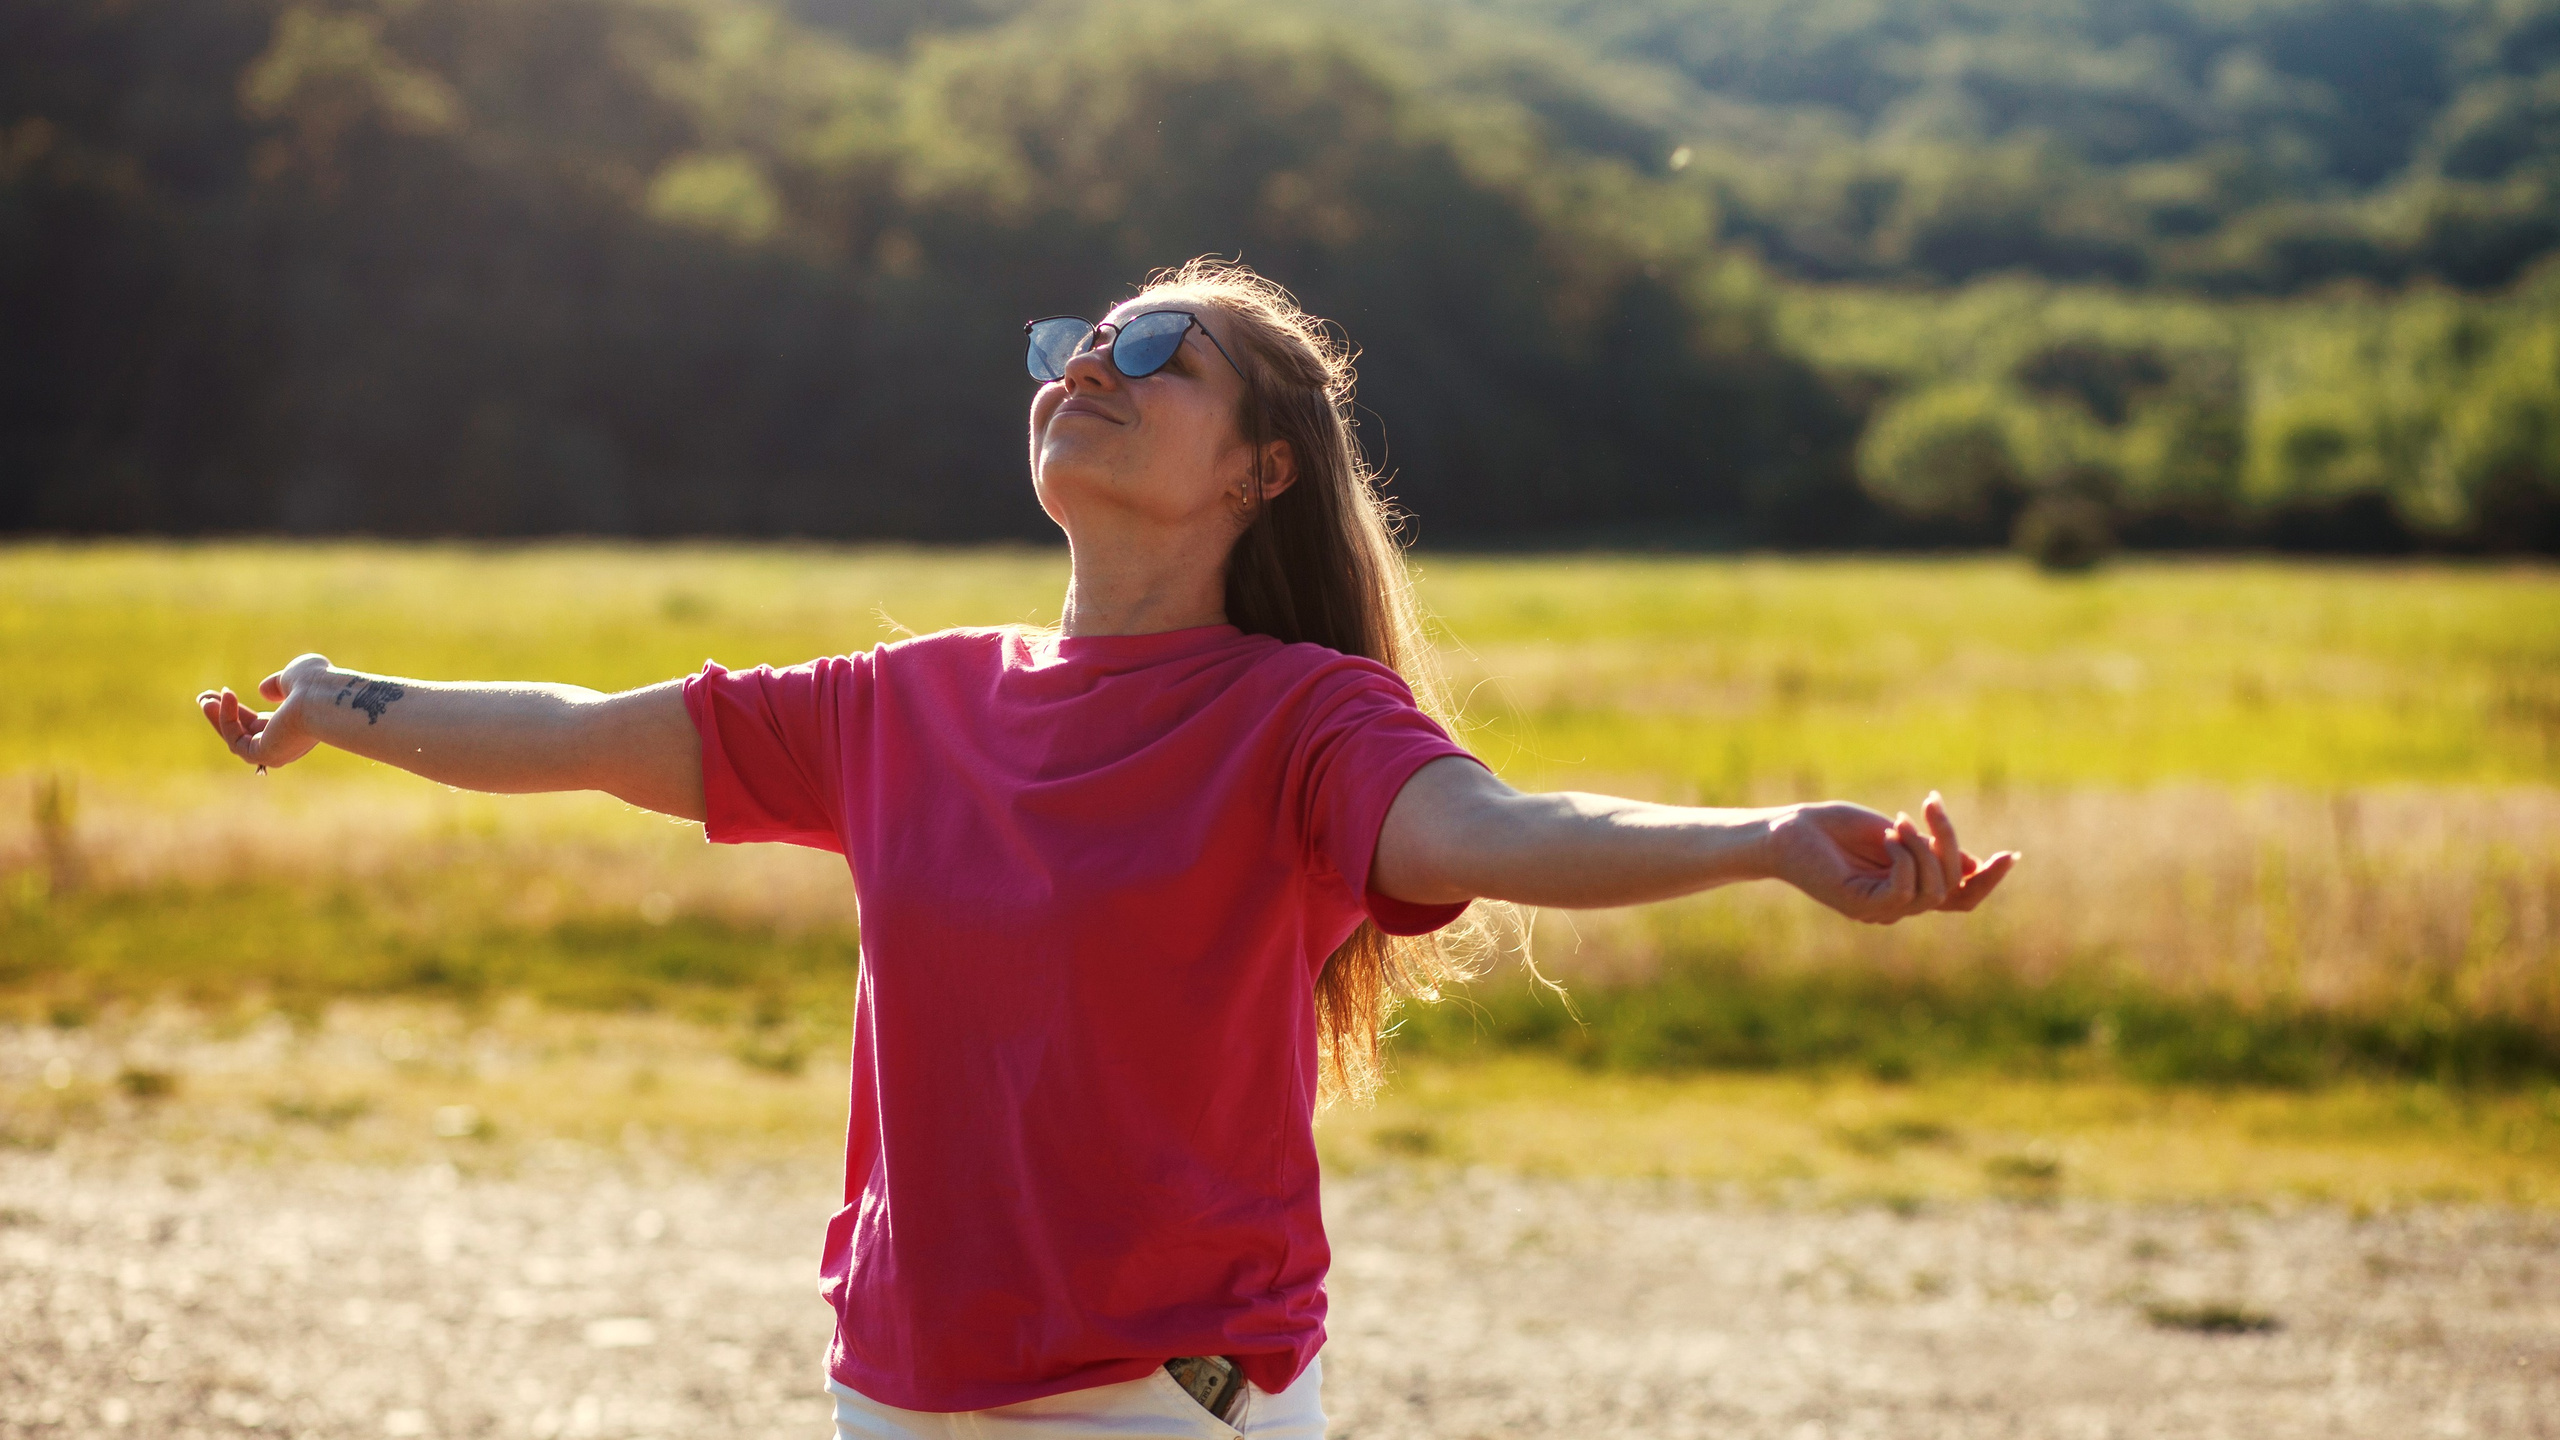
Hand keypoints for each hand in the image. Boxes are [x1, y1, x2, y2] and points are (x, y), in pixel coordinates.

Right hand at [196, 653, 335, 772]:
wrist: (325, 697)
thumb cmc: (317, 683)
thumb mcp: (294, 676)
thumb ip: (278, 683)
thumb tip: (264, 691)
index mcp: (295, 727)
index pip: (260, 724)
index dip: (239, 710)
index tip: (223, 692)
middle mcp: (287, 744)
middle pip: (245, 734)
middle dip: (223, 716)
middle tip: (204, 698)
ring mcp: (276, 752)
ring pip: (236, 740)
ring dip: (218, 719)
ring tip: (204, 699)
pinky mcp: (265, 755)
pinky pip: (236, 739)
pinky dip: (226, 719)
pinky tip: (226, 697)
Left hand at [1765, 791, 2016, 924]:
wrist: (1785, 830)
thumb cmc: (1833, 828)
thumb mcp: (1893, 833)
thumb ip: (1929, 852)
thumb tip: (1973, 865)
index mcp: (1908, 888)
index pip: (1960, 897)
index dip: (1988, 881)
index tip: (2011, 854)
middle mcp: (1897, 905)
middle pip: (1954, 889)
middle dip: (1951, 843)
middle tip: (1931, 804)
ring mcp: (1879, 910)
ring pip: (1933, 890)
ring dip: (1924, 848)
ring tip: (1899, 820)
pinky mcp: (1861, 906)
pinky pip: (1905, 890)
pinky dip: (1904, 858)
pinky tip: (1886, 837)